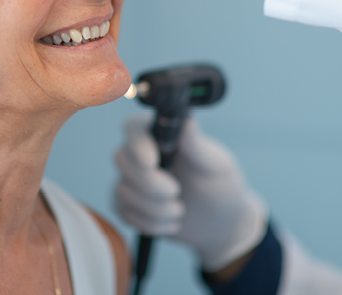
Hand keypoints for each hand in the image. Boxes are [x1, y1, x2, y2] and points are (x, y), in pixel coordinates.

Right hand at [115, 115, 266, 270]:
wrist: (221, 223)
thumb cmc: (220, 185)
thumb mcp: (214, 165)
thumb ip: (196, 145)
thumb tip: (187, 120)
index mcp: (160, 134)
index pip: (134, 128)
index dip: (137, 144)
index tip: (152, 162)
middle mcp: (141, 152)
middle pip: (122, 159)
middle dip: (148, 182)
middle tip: (176, 191)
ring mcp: (132, 178)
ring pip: (122, 190)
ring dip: (154, 208)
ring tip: (180, 210)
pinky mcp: (129, 204)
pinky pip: (123, 212)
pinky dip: (149, 223)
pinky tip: (171, 223)